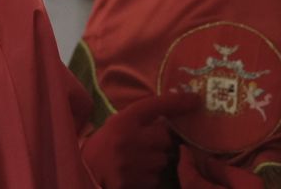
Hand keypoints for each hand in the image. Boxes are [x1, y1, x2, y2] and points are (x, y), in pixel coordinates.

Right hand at [82, 93, 199, 188]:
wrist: (85, 173)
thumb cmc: (104, 145)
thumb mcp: (117, 124)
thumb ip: (140, 120)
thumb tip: (169, 115)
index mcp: (123, 120)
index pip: (155, 106)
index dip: (177, 102)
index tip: (195, 99)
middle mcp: (129, 139)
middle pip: (165, 137)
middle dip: (159, 142)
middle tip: (145, 145)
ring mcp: (132, 162)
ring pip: (162, 159)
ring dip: (155, 161)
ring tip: (136, 161)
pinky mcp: (133, 181)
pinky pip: (155, 177)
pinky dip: (149, 177)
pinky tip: (134, 173)